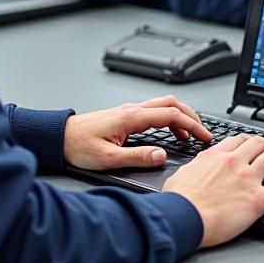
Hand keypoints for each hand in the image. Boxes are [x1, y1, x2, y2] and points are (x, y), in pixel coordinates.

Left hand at [63, 95, 213, 170]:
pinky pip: (153, 111)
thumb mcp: (108, 159)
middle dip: (191, 116)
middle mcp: (131, 110)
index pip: (170, 115)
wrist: (59, 138)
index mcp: (131, 118)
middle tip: (203, 133)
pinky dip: (168, 118)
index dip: (191, 125)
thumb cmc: (78, 147)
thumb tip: (161, 155)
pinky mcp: (125, 116)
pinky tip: (169, 133)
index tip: (204, 136)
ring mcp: (128, 111)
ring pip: (163, 105)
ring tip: (189, 135)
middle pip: (171, 103)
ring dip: (180, 116)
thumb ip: (137, 157)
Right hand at [165, 135, 263, 247]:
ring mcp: (247, 179)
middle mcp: (234, 162)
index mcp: (215, 156)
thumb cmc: (178, 202)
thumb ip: (195, 168)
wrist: (181, 218)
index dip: (253, 141)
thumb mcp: (181, 175)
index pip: (241, 140)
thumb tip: (195, 170)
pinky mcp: (257, 200)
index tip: (258, 146)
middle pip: (262, 144)